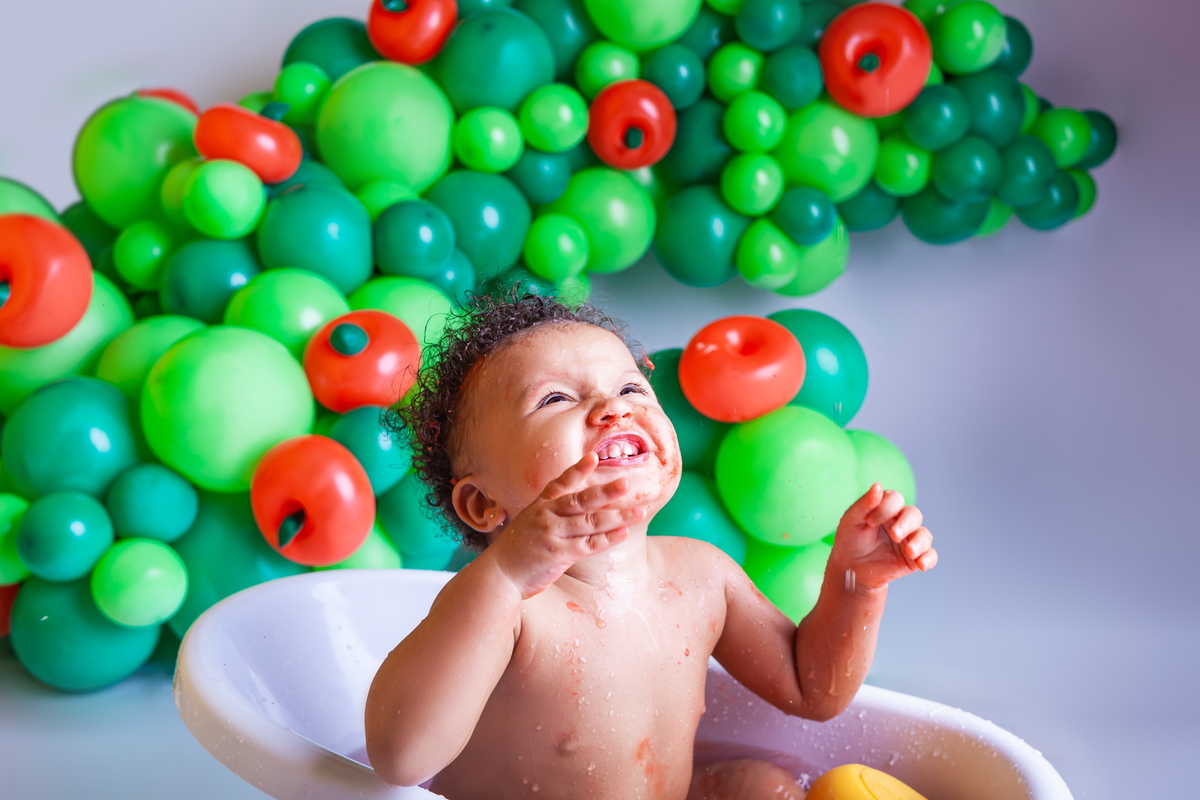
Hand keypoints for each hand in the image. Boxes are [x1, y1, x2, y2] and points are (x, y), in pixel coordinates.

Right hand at [490, 452, 646, 598]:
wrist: (499, 575)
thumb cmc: (517, 550)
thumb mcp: (530, 523)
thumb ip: (552, 513)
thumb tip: (581, 506)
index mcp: (539, 506)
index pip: (560, 483)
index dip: (577, 470)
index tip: (593, 457)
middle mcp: (546, 516)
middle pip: (580, 501)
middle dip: (605, 492)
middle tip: (626, 483)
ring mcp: (552, 535)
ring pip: (590, 523)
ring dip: (617, 517)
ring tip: (639, 511)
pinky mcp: (558, 554)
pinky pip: (588, 545)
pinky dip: (607, 538)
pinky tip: (623, 532)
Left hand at [830, 484, 936, 591]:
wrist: (850, 567)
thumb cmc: (850, 540)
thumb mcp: (851, 520)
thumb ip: (864, 504)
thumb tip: (877, 486)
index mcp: (887, 509)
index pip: (896, 500)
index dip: (886, 508)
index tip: (870, 522)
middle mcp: (901, 522)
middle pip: (914, 515)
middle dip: (906, 524)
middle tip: (894, 534)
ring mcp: (909, 540)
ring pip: (925, 535)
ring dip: (920, 542)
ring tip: (909, 552)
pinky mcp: (914, 558)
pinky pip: (930, 556)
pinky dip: (929, 559)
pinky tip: (921, 564)